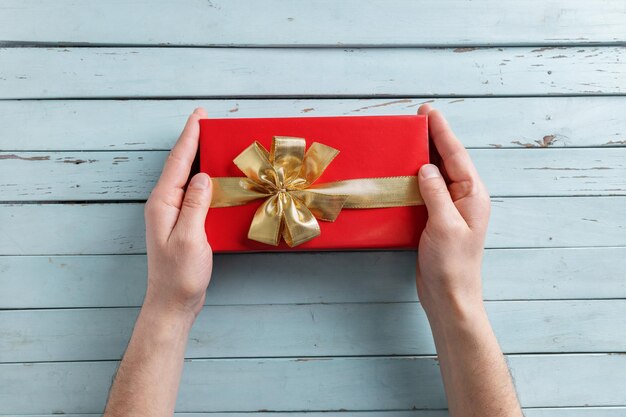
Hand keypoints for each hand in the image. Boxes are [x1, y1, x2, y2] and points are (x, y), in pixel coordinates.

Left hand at [143, 108, 212, 321]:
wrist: (172, 302)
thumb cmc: (179, 275)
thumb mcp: (189, 238)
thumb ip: (195, 205)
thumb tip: (202, 176)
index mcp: (162, 203)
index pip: (178, 162)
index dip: (189, 136)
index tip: (199, 115)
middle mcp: (164, 204)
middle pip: (179, 164)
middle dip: (192, 141)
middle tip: (207, 121)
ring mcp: (171, 213)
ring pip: (185, 177)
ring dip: (197, 157)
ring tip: (211, 142)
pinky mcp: (181, 223)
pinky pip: (192, 192)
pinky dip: (202, 178)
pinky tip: (213, 177)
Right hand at [416, 104, 490, 319]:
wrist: (449, 297)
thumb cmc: (452, 265)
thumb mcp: (445, 227)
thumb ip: (436, 194)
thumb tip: (426, 167)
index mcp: (472, 196)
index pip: (456, 156)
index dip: (442, 132)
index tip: (428, 112)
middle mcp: (464, 198)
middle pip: (448, 160)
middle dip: (434, 138)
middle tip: (418, 117)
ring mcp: (450, 209)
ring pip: (437, 174)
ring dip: (425, 154)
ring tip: (410, 137)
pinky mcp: (436, 219)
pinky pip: (426, 190)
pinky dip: (416, 177)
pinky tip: (405, 171)